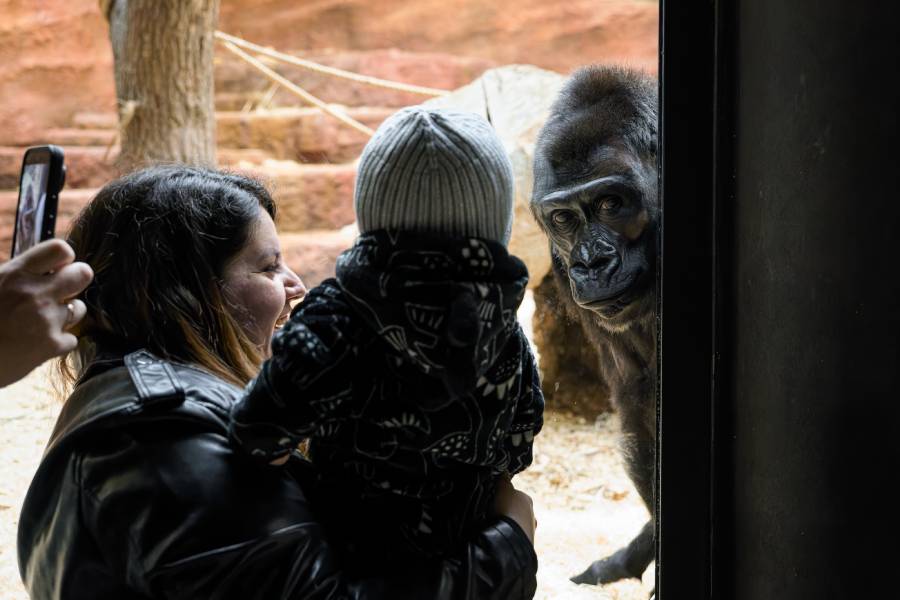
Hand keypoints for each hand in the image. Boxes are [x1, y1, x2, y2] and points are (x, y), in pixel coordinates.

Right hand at [0, 239, 92, 386]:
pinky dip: (57, 342)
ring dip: (65, 314)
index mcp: (15, 274)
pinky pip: (71, 338)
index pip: (59, 249)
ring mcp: (46, 320)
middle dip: (77, 279)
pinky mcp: (53, 345)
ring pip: (79, 308)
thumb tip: (45, 268)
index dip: (64, 258)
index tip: (58, 267)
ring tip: (41, 321)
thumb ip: (17, 275)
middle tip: (65, 289)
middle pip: (83, 274)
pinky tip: (36, 344)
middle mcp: (34, 293)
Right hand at [493, 474, 535, 544]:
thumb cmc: (506, 510)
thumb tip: (504, 470)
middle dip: (507, 512)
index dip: (503, 497)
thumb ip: (503, 480)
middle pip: (517, 511)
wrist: (511, 538)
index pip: (514, 495)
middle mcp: (531, 515)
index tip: (494, 501)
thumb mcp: (502, 489)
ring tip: (496, 527)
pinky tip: (500, 537)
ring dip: (508, 526)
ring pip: (516, 525)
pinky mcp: (525, 545)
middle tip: (494, 515)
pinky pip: (514, 537)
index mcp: (527, 500)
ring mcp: (529, 531)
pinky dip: (508, 536)